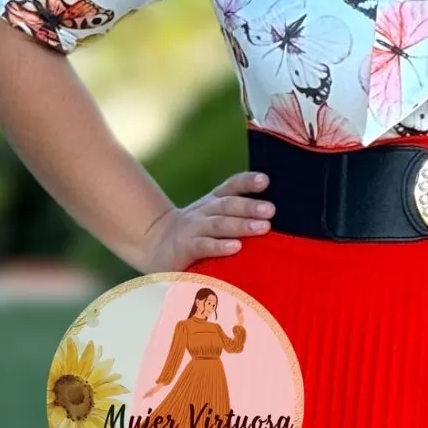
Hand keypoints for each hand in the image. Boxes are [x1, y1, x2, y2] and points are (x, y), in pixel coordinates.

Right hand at [134, 171, 275, 271]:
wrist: (154, 244)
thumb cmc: (196, 234)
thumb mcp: (214, 219)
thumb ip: (238, 216)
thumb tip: (273, 216)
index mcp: (214, 202)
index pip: (231, 187)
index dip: (247, 182)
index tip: (265, 180)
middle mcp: (204, 211)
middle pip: (228, 205)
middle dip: (250, 206)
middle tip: (271, 209)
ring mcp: (194, 229)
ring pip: (219, 224)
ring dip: (242, 225)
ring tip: (263, 227)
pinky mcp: (185, 248)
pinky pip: (204, 245)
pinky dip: (220, 246)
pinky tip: (236, 247)